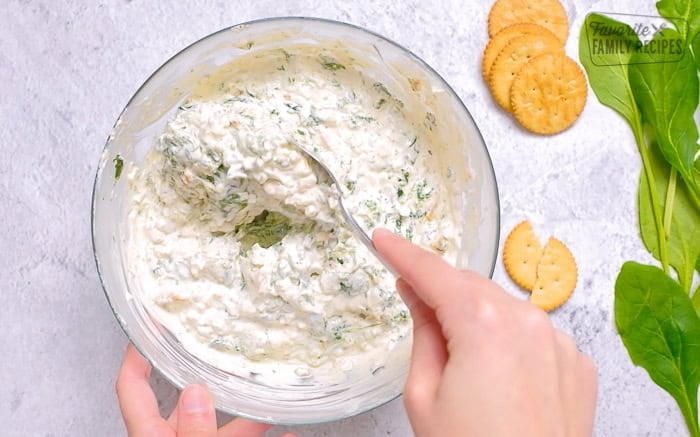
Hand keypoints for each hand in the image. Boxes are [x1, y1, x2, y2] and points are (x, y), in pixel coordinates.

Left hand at [116, 344, 280, 436]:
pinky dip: (270, 434)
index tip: (150, 328)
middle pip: (188, 403)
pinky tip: (289, 433)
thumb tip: (196, 393)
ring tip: (273, 395)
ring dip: (251, 411)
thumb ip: (194, 430)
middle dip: (215, 380)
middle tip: (231, 355)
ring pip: (223, 425)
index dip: (136, 356)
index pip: (131, 389)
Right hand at [373, 229, 596, 436]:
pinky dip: (510, 339)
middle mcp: (528, 320)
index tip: (383, 239)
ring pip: (504, 308)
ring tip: (461, 359)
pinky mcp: (577, 363)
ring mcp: (559, 341)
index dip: (403, 253)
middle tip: (413, 304)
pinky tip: (499, 374)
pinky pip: (534, 333)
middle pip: (471, 287)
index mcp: (483, 324)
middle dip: (441, 291)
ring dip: (477, 316)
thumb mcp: (424, 396)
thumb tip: (418, 294)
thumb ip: (423, 333)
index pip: (433, 273)